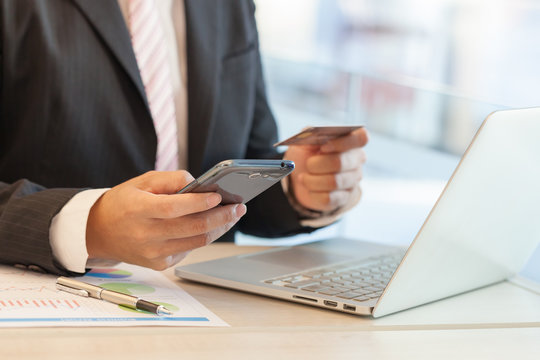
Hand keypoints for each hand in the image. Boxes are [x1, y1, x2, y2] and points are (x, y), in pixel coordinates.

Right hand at [86, 171, 245, 269]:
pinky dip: (203, 237)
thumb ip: (171, 180)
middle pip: (194, 227)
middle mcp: (146, 234)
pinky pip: (188, 249)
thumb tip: (198, 183)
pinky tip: (212, 226)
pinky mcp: (159, 264)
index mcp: (139, 209)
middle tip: (239, 207)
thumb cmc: (123, 203)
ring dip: (220, 228)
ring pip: (197, 241)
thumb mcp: (141, 182)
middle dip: (222, 216)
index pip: (175, 208)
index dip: (200, 203)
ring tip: (232, 215)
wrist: (98, 232)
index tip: (220, 196)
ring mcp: (153, 253)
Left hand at [284, 128, 367, 211]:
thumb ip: (309, 135)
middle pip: (341, 162)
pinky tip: (309, 189)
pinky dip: (313, 193)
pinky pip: (329, 198)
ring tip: (303, 177)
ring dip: (312, 180)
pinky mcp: (344, 198)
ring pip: (334, 182)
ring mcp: (353, 180)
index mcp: (352, 141)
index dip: (342, 142)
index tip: (323, 147)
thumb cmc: (307, 154)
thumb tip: (308, 134)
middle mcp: (357, 160)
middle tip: (308, 164)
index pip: (361, 138)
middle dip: (317, 164)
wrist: (302, 176)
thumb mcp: (306, 140)